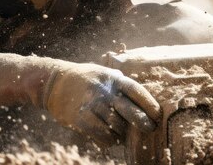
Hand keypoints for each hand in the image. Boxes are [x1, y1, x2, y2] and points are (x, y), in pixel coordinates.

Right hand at [43, 61, 160, 145]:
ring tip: (121, 132)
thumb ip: (121, 83)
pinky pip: (102, 136)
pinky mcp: (81, 119)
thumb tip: (142, 98)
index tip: (157, 115)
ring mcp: (92, 105)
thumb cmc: (85, 78)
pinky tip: (109, 137)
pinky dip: (109, 140)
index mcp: (113, 78)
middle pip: (130, 111)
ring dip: (122, 133)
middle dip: (143, 123)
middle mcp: (104, 91)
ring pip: (117, 127)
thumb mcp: (104, 73)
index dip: (150, 104)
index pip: (136, 91)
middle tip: (149, 129)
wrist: (55, 83)